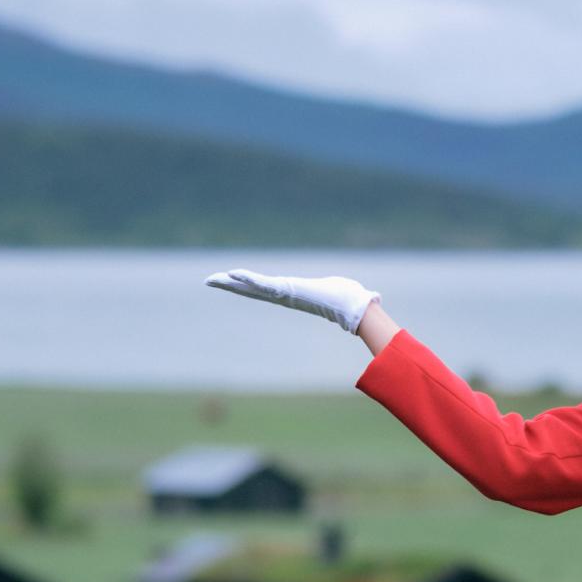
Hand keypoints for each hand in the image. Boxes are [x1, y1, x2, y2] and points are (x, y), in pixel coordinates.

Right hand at [203, 268, 378, 334]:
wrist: (352, 307)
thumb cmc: (348, 299)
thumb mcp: (339, 290)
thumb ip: (344, 291)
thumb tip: (372, 296)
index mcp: (291, 294)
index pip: (263, 289)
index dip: (246, 285)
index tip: (231, 280)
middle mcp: (283, 296)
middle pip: (250, 290)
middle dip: (229, 286)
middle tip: (209, 280)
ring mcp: (283, 294)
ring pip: (252, 288)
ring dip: (231, 283)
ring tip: (213, 279)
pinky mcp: (286, 290)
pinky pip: (263, 284)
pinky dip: (248, 279)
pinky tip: (233, 274)